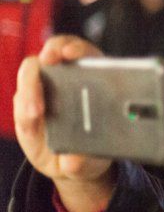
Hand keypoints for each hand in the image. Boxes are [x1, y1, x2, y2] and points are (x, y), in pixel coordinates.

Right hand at [13, 35, 114, 211]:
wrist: (70, 163)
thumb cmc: (91, 151)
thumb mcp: (94, 157)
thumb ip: (86, 157)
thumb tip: (75, 159)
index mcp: (92, 80)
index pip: (84, 53)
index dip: (77, 47)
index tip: (72, 52)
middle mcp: (66, 79)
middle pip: (54, 53)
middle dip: (52, 52)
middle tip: (49, 61)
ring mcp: (43, 89)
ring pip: (31, 73)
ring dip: (32, 88)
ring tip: (36, 112)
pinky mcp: (27, 103)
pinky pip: (21, 98)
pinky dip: (24, 105)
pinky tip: (31, 119)